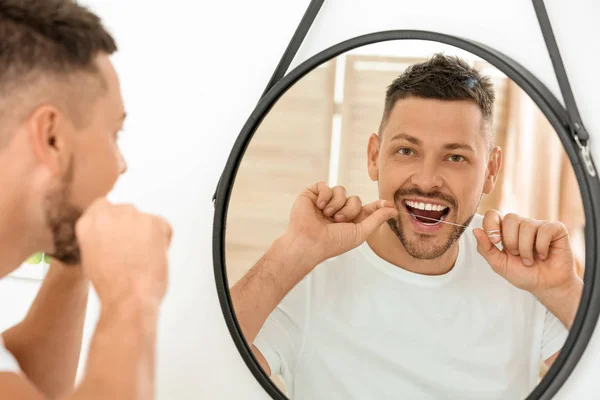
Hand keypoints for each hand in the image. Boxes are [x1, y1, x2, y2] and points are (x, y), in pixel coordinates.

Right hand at [75, 198, 172, 307]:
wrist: (127, 298)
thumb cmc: (112, 286)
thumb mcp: (92, 256)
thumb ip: (101, 238)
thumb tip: (116, 232)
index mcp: (88, 223)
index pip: (103, 206)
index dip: (115, 222)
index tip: (120, 237)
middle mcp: (108, 213)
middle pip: (127, 211)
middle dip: (132, 228)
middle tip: (133, 253)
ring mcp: (132, 215)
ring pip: (145, 219)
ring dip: (147, 234)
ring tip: (142, 259)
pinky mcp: (154, 220)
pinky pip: (164, 227)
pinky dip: (164, 241)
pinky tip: (154, 258)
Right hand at [283, 181, 397, 266]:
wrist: (309, 241)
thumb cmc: (333, 242)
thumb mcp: (360, 232)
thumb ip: (377, 219)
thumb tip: (394, 210)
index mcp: (350, 221)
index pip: (367, 208)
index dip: (377, 205)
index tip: (388, 204)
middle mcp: (338, 211)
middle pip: (355, 199)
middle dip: (350, 209)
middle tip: (338, 220)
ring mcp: (325, 202)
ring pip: (341, 190)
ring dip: (336, 204)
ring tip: (327, 215)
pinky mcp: (313, 195)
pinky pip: (325, 185)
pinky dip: (324, 195)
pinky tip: (319, 206)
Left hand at [473, 210, 577, 298]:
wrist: (546, 286)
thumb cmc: (523, 274)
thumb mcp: (499, 264)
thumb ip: (485, 248)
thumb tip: (475, 230)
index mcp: (506, 230)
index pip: (493, 214)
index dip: (492, 225)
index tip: (496, 241)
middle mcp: (522, 225)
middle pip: (511, 218)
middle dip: (511, 241)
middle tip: (516, 255)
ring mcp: (539, 225)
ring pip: (527, 225)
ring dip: (526, 248)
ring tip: (529, 260)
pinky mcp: (556, 229)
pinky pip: (545, 230)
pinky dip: (542, 247)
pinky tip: (543, 255)